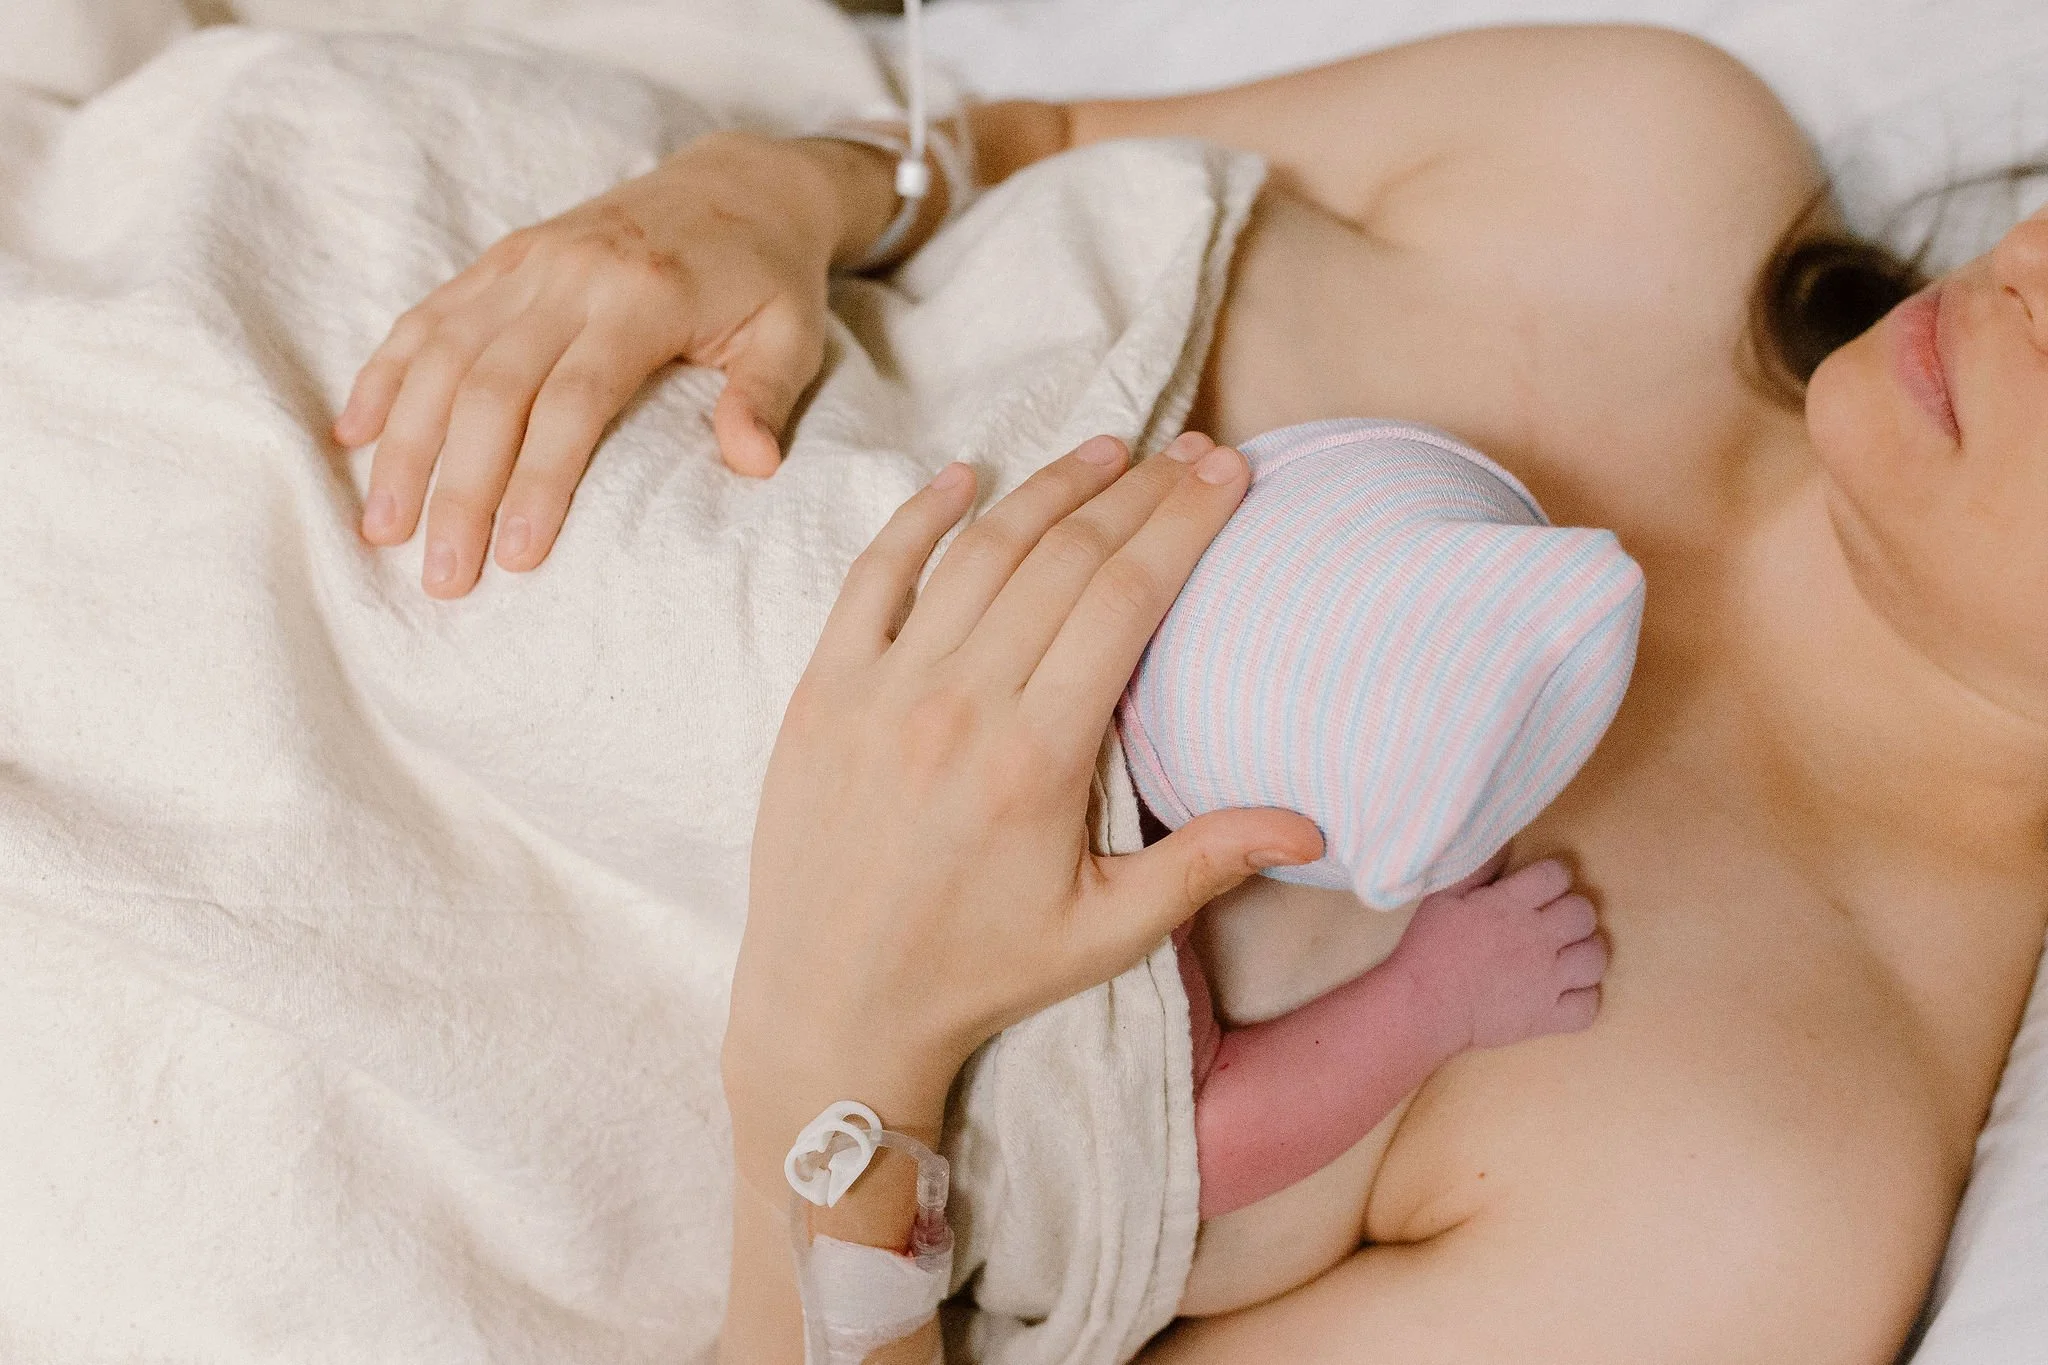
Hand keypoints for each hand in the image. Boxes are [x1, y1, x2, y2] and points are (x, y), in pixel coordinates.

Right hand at [333, 131, 858, 596]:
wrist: (737, 185)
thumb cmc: (767, 278)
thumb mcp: (792, 335)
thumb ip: (765, 399)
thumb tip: (752, 464)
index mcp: (644, 297)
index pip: (574, 400)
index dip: (540, 479)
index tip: (518, 556)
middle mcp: (571, 275)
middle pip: (492, 389)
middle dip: (459, 487)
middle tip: (440, 574)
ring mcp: (527, 262)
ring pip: (442, 355)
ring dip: (406, 445)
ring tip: (381, 528)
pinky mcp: (502, 259)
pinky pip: (428, 317)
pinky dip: (385, 375)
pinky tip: (356, 437)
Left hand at [722, 432, 1323, 1194]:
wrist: (831, 1006)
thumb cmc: (977, 972)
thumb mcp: (1104, 932)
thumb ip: (1205, 865)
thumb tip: (1313, 827)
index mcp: (1037, 758)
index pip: (1125, 599)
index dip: (1184, 522)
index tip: (1227, 473)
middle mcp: (959, 705)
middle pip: (1063, 558)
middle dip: (1139, 491)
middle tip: (1190, 451)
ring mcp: (882, 690)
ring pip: (978, 552)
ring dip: (1049, 488)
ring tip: (1108, 451)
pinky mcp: (822, 691)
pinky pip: (872, 576)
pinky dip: (918, 516)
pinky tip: (965, 475)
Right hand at [1386, 858, 1606, 1052]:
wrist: (1422, 1008)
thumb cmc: (1428, 950)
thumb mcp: (1443, 897)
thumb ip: (1478, 868)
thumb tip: (1506, 842)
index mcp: (1512, 905)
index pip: (1557, 875)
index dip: (1553, 876)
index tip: (1542, 887)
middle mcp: (1538, 939)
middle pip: (1583, 913)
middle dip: (1572, 912)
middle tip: (1554, 921)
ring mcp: (1548, 981)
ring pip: (1595, 958)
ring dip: (1585, 952)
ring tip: (1567, 955)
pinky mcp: (1549, 1017)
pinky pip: (1589, 1004)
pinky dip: (1584, 997)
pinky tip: (1568, 991)